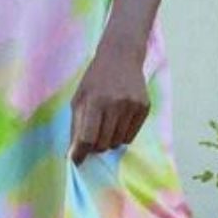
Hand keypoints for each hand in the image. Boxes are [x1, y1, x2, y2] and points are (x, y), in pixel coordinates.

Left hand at [69, 45, 150, 163]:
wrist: (121, 56)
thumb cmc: (95, 79)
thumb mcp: (79, 98)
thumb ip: (76, 126)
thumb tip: (73, 154)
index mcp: (96, 101)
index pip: (88, 138)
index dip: (80, 153)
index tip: (76, 161)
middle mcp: (116, 104)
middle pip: (103, 144)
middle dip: (95, 146)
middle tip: (93, 136)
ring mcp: (133, 106)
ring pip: (118, 143)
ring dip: (109, 140)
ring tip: (107, 124)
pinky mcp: (145, 107)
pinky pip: (131, 136)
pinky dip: (122, 135)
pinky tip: (119, 120)